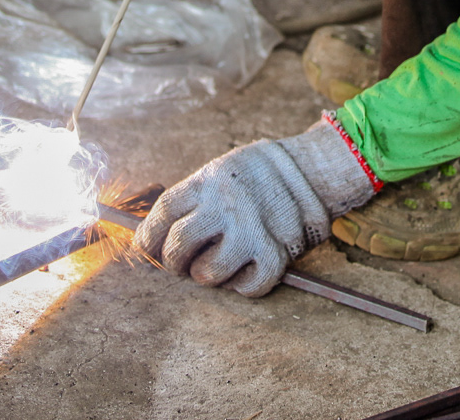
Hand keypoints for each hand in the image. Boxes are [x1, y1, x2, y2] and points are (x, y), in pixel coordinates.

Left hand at [136, 117, 376, 295]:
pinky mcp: (276, 253)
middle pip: (177, 246)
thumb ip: (192, 200)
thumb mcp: (220, 172)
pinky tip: (244, 271)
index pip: (162, 214)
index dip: (148, 237)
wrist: (311, 170)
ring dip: (206, 276)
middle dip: (173, 262)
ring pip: (207, 274)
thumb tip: (154, 239)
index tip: (148, 249)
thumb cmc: (256, 175)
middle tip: (180, 263)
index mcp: (207, 181)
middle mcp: (225, 205)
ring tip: (214, 265)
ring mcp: (250, 230)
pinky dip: (242, 286)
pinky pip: (246, 288)